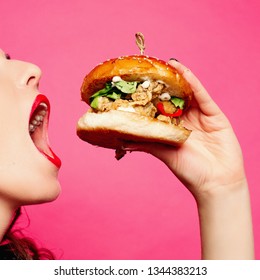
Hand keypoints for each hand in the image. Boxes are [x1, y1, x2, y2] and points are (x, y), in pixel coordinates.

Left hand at [124, 60, 245, 198]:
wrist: (216, 182)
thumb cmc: (189, 171)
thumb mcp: (164, 153)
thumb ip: (145, 143)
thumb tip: (121, 141)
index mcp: (172, 128)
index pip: (160, 108)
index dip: (150, 96)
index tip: (137, 84)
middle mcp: (185, 120)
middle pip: (173, 98)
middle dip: (163, 84)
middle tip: (152, 68)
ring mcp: (200, 116)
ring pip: (188, 93)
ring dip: (178, 78)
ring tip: (166, 63)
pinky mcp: (214, 115)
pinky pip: (203, 96)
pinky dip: (193, 83)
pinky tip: (182, 70)